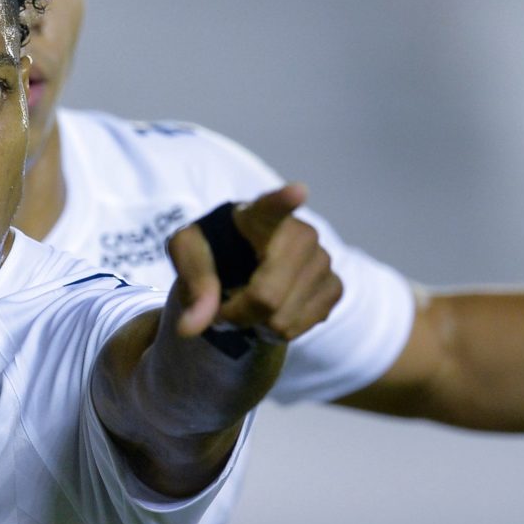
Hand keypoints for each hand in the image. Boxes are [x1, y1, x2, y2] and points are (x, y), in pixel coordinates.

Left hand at [166, 183, 341, 341]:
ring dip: (257, 324)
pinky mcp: (335, 286)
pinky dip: (278, 331)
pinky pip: (301, 327)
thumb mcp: (189, 256)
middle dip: (239, 314)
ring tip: (248, 304)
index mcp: (260, 215)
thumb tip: (191, 326)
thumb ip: (191, 284)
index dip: (285, 201)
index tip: (297, 191)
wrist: (243, 261)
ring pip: (283, 319)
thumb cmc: (214, 250)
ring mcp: (323, 259)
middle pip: (267, 296)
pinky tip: (271, 312)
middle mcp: (301, 233)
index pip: (273, 206)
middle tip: (225, 306)